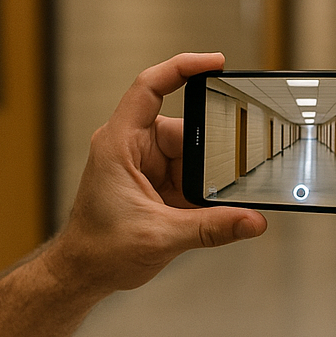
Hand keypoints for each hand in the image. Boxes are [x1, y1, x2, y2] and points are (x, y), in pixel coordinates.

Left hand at [48, 53, 267, 294]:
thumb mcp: (160, 237)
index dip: (182, 68)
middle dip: (209, 151)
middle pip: (183, 130)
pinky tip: (213, 207)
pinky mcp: (155, 184)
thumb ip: (210, 228)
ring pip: (191, 157)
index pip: (150, 87)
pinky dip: (202, 192)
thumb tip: (252, 221)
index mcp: (120, 144)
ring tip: (217, 199)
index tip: (216, 63)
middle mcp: (132, 148)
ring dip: (206, 178)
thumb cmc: (99, 249)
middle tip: (234, 167)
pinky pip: (188, 177)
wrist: (83, 274)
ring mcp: (144, 166)